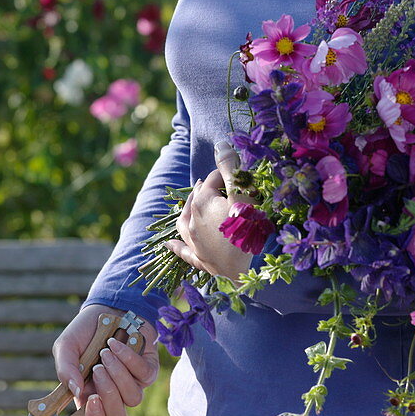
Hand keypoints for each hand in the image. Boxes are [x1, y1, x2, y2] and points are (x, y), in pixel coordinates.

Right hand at [52, 304, 158, 415]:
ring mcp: (133, 384)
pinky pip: (144, 376)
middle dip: (107, 394)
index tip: (90, 401)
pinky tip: (116, 344)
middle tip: (97, 368)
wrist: (108, 308)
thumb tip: (76, 392)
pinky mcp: (149, 370)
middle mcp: (113, 396)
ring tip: (105, 352)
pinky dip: (129, 359)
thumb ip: (65, 370)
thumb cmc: (85, 332)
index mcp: (89, 398)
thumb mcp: (66, 347)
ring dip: (118, 374)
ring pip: (133, 399)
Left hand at [164, 143, 249, 281]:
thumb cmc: (246, 231)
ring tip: (192, 201)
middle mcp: (192, 219)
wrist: (242, 271)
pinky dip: (175, 244)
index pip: (213, 179)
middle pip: (198, 197)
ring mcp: (192, 240)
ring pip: (184, 220)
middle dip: (210, 188)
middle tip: (224, 184)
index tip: (240, 175)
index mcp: (202, 202)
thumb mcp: (243, 197)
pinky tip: (168, 243)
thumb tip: (220, 144)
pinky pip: (182, 249)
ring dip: (188, 209)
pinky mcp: (196, 258)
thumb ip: (231, 170)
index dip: (227, 174)